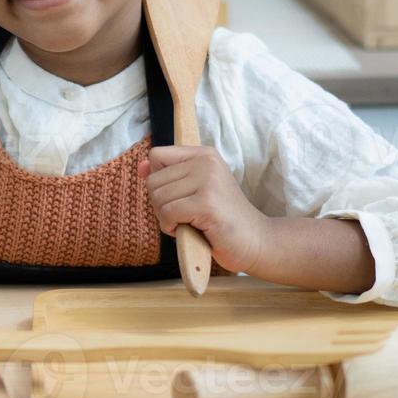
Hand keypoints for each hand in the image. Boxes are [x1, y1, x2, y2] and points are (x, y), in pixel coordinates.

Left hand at [139, 146, 268, 275]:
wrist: (257, 242)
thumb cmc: (222, 220)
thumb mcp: (194, 191)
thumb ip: (167, 177)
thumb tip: (140, 167)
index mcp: (204, 154)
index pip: (156, 156)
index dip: (158, 181)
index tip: (177, 197)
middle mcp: (206, 162)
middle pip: (153, 180)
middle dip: (161, 205)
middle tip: (185, 216)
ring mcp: (208, 181)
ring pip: (158, 198)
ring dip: (166, 218)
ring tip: (191, 223)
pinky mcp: (207, 203)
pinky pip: (167, 213)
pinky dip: (171, 227)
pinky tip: (191, 230)